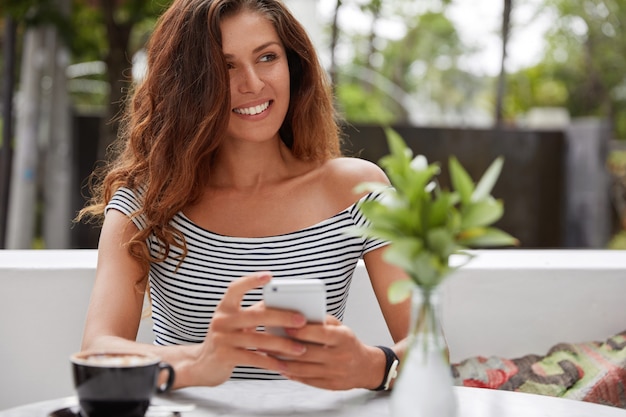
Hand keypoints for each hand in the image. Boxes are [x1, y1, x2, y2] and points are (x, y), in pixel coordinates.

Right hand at [189, 272, 309, 385]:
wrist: (202, 365)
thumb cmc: (228, 339)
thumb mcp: (236, 322)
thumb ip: (255, 313)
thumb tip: (287, 305)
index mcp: (224, 307)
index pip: (235, 288)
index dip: (251, 281)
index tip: (269, 276)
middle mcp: (221, 320)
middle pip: (255, 315)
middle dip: (282, 317)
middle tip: (302, 320)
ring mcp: (222, 339)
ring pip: (258, 339)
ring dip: (283, 345)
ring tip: (301, 348)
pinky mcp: (225, 357)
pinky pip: (254, 359)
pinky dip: (272, 362)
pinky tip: (285, 366)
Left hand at [277, 315, 384, 389]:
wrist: (365, 367)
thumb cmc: (348, 342)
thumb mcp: (340, 327)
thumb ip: (322, 321)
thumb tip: (297, 317)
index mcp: (343, 338)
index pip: (320, 333)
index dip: (301, 330)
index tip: (284, 326)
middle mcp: (340, 356)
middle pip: (308, 352)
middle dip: (285, 347)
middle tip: (268, 342)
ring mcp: (335, 373)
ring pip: (303, 368)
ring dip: (283, 362)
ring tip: (269, 355)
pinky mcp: (330, 385)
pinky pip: (306, 379)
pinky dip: (291, 373)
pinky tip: (280, 366)